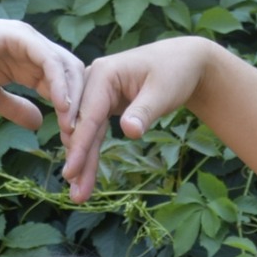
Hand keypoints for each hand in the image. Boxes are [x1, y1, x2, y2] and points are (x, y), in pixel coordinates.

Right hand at [0, 8, 84, 133]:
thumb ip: (16, 107)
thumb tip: (40, 124)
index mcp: (29, 64)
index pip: (63, 89)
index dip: (72, 116)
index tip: (73, 145)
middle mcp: (34, 49)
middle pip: (74, 78)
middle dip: (80, 110)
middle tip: (80, 142)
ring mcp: (28, 40)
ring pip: (67, 68)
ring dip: (74, 100)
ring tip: (74, 129)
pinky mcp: (19, 35)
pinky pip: (49, 60)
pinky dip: (58, 83)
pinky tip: (61, 107)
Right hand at [60, 35, 219, 199]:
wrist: (184, 61)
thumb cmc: (175, 72)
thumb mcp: (162, 92)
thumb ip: (144, 111)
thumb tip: (129, 132)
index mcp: (104, 73)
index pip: (88, 114)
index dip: (80, 145)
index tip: (72, 171)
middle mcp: (93, 81)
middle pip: (82, 127)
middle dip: (79, 161)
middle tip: (76, 194)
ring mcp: (96, 93)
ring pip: (87, 133)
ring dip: (83, 163)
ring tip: (79, 195)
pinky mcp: (103, 104)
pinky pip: (95, 132)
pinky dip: (91, 154)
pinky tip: (85, 176)